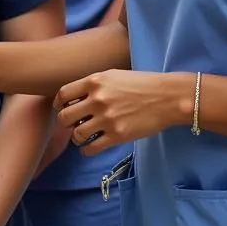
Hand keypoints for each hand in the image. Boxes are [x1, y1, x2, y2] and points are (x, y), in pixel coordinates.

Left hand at [54, 69, 191, 154]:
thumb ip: (93, 85)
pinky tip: (90, 148)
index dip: (59, 104)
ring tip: (82, 138)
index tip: (61, 109)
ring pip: (76, 134)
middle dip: (65, 123)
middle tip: (72, 125)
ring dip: (76, 138)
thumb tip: (76, 99)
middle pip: (65, 117)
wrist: (167, 97)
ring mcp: (107, 119)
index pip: (63, 94)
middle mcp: (97, 99)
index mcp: (94, 81)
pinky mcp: (117, 136)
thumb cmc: (141, 84)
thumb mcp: (113, 75)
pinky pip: (91, 148)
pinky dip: (86, 150)